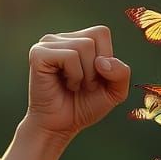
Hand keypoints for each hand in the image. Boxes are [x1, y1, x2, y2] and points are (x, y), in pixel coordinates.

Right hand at [23, 26, 130, 141]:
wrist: (60, 127)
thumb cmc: (84, 107)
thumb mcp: (114, 91)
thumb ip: (122, 73)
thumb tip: (102, 61)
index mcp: (77, 40)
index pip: (102, 32)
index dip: (106, 59)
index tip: (95, 79)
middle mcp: (61, 38)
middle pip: (94, 38)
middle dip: (96, 69)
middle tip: (83, 85)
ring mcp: (47, 44)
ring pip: (84, 46)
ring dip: (85, 75)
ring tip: (74, 86)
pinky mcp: (38, 54)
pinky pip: (70, 56)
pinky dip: (74, 75)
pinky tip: (65, 84)